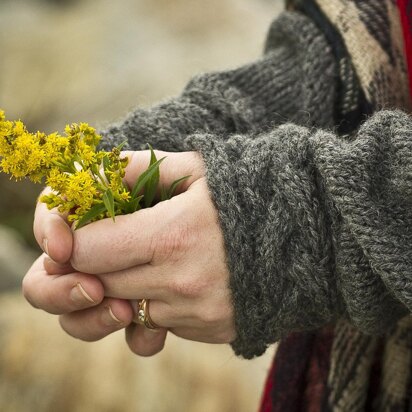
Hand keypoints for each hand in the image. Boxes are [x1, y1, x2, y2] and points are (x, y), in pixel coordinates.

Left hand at [23, 150, 235, 355]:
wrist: (311, 232)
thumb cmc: (250, 191)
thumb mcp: (197, 167)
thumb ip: (138, 166)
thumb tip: (91, 172)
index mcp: (173, 234)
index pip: (87, 250)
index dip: (77, 239)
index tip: (88, 227)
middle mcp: (182, 282)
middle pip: (99, 284)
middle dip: (96, 263)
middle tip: (117, 241)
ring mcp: (198, 313)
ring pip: (126, 309)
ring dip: (128, 286)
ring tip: (156, 257)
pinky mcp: (213, 331)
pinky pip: (161, 324)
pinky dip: (159, 303)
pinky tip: (184, 278)